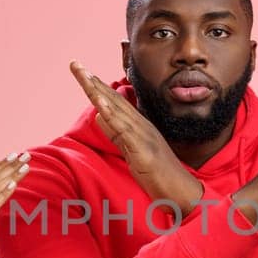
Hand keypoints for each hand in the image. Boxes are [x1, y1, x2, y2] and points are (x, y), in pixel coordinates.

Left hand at [70, 60, 202, 217]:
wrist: (182, 193)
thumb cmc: (159, 175)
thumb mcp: (131, 151)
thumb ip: (116, 133)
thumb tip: (98, 115)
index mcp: (137, 126)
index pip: (113, 102)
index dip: (96, 86)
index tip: (81, 71)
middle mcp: (140, 125)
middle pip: (112, 99)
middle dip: (92, 81)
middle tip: (75, 64)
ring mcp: (143, 136)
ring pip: (116, 109)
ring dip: (99, 92)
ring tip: (84, 75)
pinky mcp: (143, 150)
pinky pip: (125, 130)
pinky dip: (112, 115)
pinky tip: (100, 103)